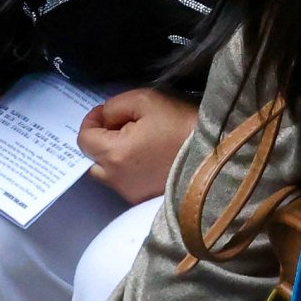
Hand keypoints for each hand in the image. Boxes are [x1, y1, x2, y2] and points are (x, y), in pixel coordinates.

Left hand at [76, 90, 195, 206]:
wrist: (216, 155)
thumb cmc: (181, 124)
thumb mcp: (146, 101)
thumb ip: (115, 106)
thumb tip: (105, 117)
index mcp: (114, 154)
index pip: (84, 139)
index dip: (91, 121)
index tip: (107, 111)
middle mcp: (117, 179)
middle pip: (92, 159)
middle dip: (100, 141)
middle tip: (120, 126)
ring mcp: (131, 193)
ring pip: (108, 174)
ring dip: (113, 157)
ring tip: (135, 141)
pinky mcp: (144, 200)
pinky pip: (125, 183)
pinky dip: (128, 169)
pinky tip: (146, 157)